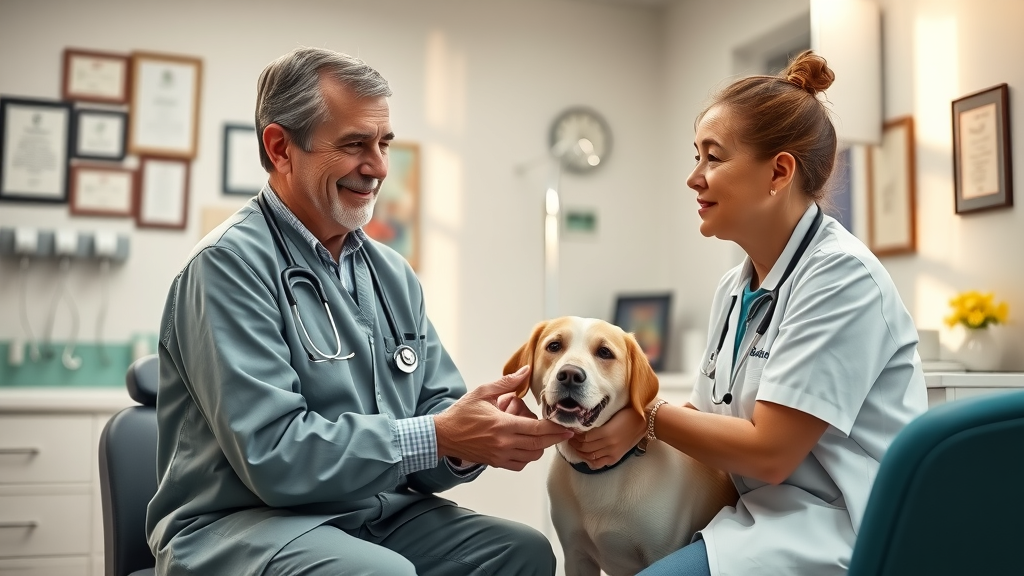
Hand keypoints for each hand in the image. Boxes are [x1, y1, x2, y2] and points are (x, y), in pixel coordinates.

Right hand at [435, 366, 573, 470]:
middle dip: (555, 438)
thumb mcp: (483, 392)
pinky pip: (520, 464)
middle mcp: (503, 443)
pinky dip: (528, 457)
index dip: (554, 428)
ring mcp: (500, 455)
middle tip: (566, 432)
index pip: (536, 429)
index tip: (566, 425)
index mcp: (502, 424)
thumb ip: (507, 382)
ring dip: (541, 447)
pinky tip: (528, 446)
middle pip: (538, 444)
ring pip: (531, 456)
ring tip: (544, 436)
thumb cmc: (461, 414)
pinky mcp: (496, 462)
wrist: (444, 435)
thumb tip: (525, 371)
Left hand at [568, 403, 646, 468]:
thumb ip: (597, 420)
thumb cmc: (628, 413)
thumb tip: (581, 423)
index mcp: (606, 431)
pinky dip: (589, 461)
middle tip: (570, 437)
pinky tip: (585, 456)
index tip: (570, 430)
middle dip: (574, 443)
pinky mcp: (616, 457)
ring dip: (579, 452)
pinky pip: (599, 463)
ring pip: (589, 456)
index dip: (574, 435)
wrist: (645, 421)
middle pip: (585, 447)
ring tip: (575, 445)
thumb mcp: (611, 413)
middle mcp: (609, 444)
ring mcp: (613, 452)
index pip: (583, 437)